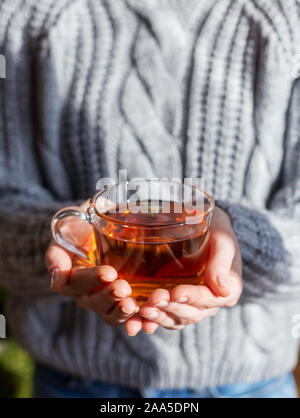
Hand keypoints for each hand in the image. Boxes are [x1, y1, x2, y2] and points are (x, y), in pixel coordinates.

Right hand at [45, 201, 140, 331]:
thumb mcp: (66, 233)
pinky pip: (131, 318)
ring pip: (112, 314)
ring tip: (134, 306)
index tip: (108, 273)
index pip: (78, 283)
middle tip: (123, 288)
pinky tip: (149, 321)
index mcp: (70, 279)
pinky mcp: (124, 303)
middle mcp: (86, 295)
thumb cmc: (81, 230)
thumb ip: (57, 253)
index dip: (92, 280)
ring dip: (123, 312)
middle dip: (110, 297)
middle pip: (96, 302)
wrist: (99, 230)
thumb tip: (56, 276)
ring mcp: (106, 301)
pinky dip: (139, 321)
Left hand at [139, 207, 242, 331]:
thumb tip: (223, 291)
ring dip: (160, 316)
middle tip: (154, 298)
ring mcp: (192, 305)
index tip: (177, 292)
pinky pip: (164, 315)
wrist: (203, 228)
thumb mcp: (223, 241)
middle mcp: (211, 303)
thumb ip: (221, 263)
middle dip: (172, 307)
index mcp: (229, 289)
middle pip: (191, 312)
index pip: (211, 299)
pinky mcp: (175, 302)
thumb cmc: (216, 230)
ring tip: (144, 309)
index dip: (194, 297)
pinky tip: (139, 315)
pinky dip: (152, 318)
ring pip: (176, 318)